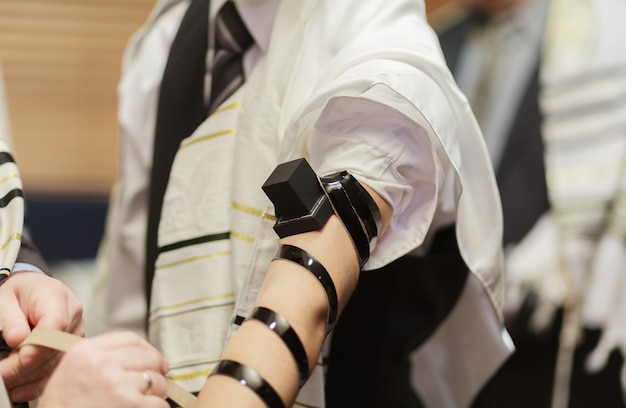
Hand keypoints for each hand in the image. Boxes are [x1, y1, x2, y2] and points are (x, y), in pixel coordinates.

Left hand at [0, 271, 83, 400]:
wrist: (32, 292)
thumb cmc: (19, 293)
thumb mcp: (5, 299)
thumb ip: (11, 318)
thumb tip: (18, 338)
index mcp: (57, 297)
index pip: (56, 324)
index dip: (40, 344)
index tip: (20, 358)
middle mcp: (72, 316)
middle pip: (55, 347)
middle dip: (25, 366)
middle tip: (2, 374)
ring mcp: (74, 334)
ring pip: (56, 362)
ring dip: (28, 377)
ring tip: (6, 380)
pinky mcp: (70, 349)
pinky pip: (57, 369)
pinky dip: (36, 383)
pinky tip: (19, 389)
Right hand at [38, 332, 169, 407]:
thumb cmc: (63, 407)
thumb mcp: (71, 372)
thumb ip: (99, 357)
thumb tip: (137, 354)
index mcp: (86, 352)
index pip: (131, 339)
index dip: (147, 350)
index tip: (153, 360)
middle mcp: (102, 363)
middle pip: (149, 357)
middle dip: (155, 371)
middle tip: (152, 385)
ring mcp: (118, 384)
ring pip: (157, 381)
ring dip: (156, 393)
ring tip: (141, 402)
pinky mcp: (131, 404)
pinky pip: (159, 403)